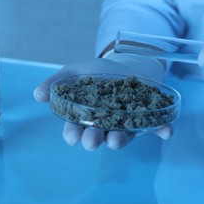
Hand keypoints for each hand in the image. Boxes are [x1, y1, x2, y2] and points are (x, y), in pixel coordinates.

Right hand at [33, 57, 172, 150]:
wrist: (126, 64)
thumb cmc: (98, 72)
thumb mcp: (76, 71)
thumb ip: (58, 81)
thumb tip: (37, 95)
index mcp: (86, 117)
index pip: (76, 130)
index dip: (73, 134)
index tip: (72, 134)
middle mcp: (106, 125)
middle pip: (98, 137)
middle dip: (94, 140)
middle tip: (93, 139)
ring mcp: (127, 123)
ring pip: (123, 136)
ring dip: (120, 139)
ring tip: (117, 137)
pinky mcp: (147, 118)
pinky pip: (156, 127)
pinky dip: (162, 130)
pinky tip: (167, 131)